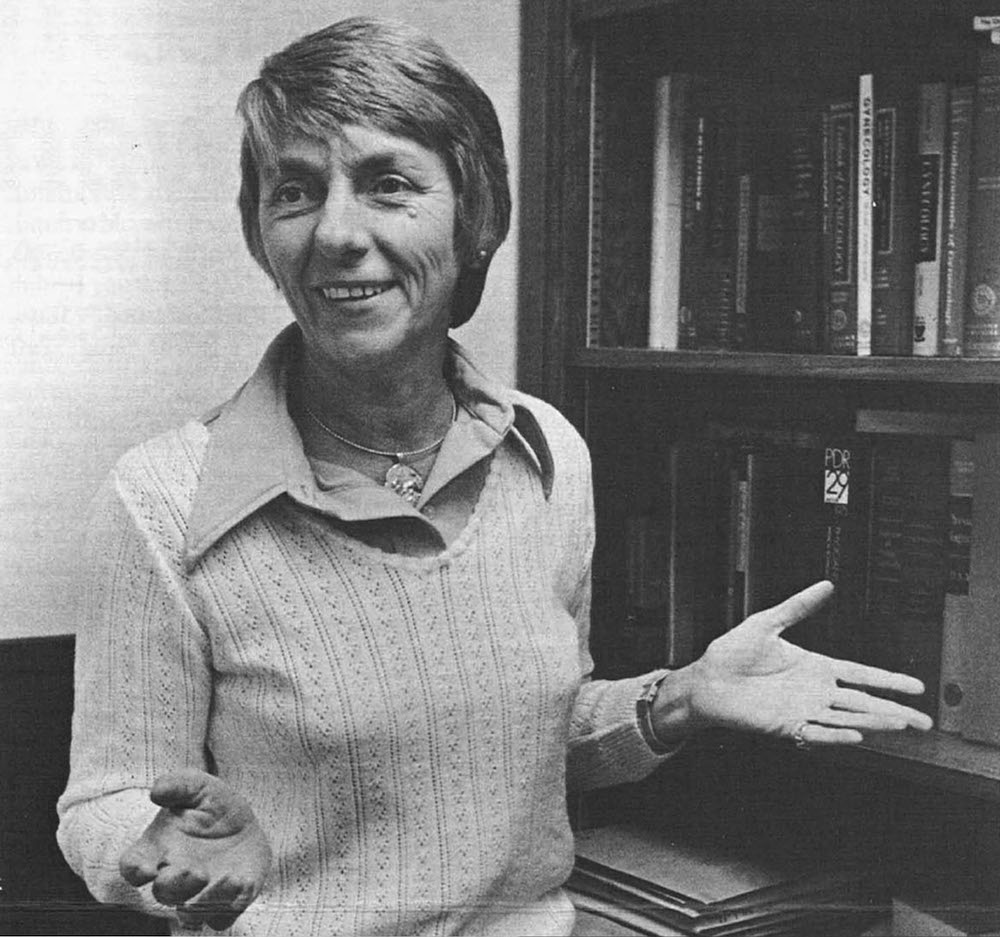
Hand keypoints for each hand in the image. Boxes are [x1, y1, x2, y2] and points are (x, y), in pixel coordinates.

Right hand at [120, 769, 271, 930]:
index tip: (146, 868)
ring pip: (191, 914)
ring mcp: (199, 894)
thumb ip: (178, 785)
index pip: (132, 867)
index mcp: (156, 850)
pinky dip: (228, 907)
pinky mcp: (226, 902)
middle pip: (163, 894)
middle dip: (175, 886)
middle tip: (194, 870)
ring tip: (224, 878)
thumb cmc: (210, 806)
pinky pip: (222, 917)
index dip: (135, 871)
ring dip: (202, 903)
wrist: (241, 824)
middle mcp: (173, 877)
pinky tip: (240, 883)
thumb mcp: (198, 787)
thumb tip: (157, 790)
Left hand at [677, 581, 933, 746]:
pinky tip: (857, 734)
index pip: (860, 675)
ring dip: (874, 722)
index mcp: (815, 668)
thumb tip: (827, 585)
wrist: (706, 679)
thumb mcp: (767, 622)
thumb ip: (798, 606)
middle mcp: (814, 692)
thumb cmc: (732, 651)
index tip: (916, 686)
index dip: (888, 681)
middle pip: (863, 702)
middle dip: (894, 710)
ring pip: (847, 718)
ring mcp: (803, 710)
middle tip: (925, 720)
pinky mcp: (786, 726)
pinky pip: (817, 733)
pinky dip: (836, 734)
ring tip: (901, 725)